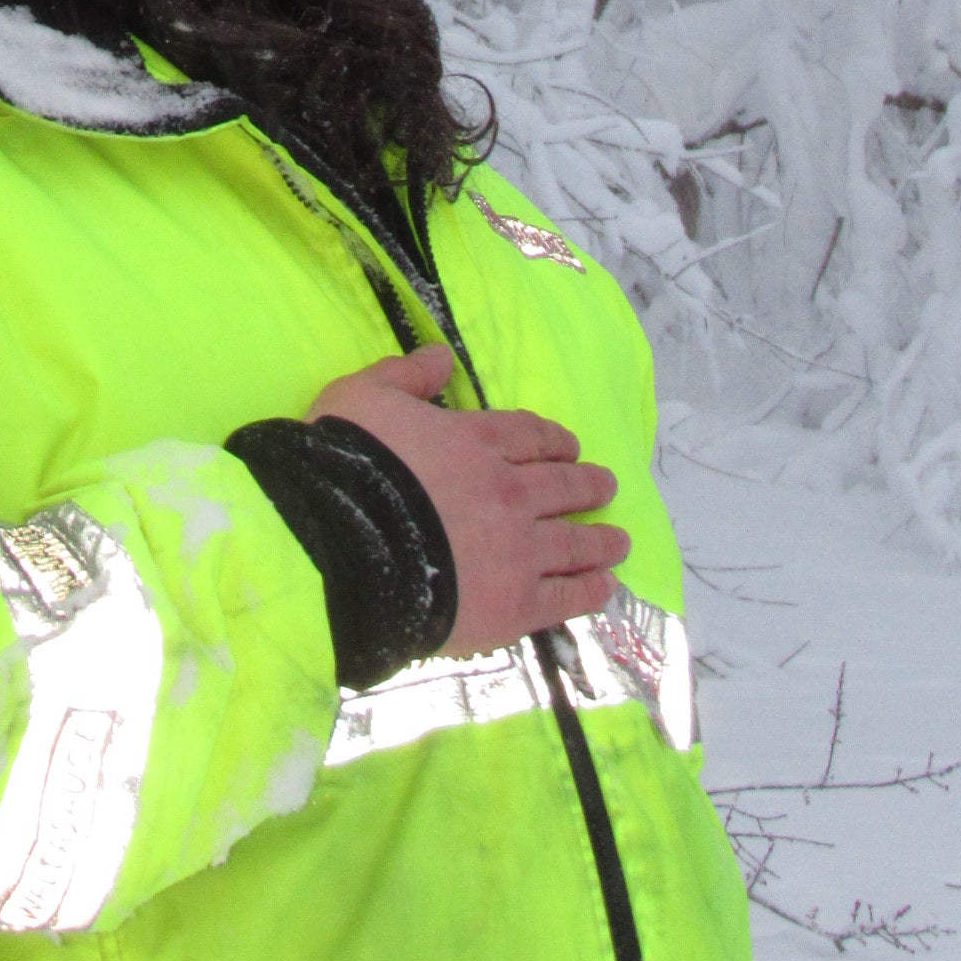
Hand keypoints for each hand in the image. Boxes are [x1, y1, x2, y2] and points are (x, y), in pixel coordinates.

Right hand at [309, 342, 629, 657]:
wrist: (341, 546)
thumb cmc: (345, 465)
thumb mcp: (364, 396)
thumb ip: (406, 375)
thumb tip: (442, 356)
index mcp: (476, 440)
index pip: (530, 436)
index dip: (554, 441)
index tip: (572, 448)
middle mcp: (509, 490)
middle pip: (562, 486)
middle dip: (588, 485)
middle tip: (607, 487)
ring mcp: (518, 549)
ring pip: (575, 542)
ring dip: (601, 540)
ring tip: (620, 542)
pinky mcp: (515, 604)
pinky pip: (566, 597)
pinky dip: (591, 590)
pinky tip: (607, 588)